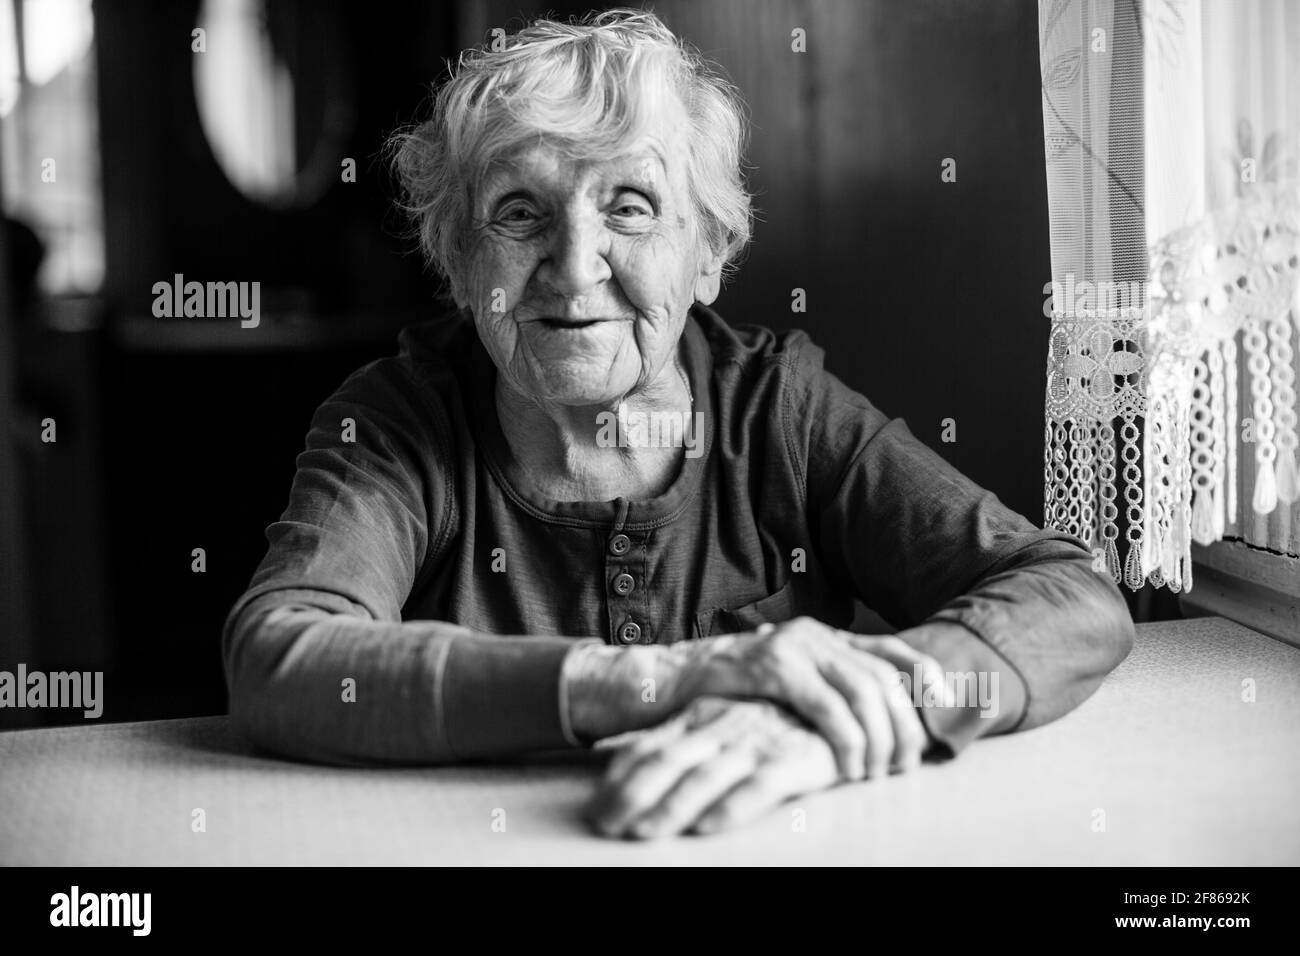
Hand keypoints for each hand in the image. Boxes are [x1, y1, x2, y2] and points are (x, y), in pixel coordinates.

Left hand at [587, 696, 839, 838]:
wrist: (837, 710)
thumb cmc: (766, 725)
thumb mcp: (711, 727)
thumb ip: (666, 741)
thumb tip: (607, 755)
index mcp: (698, 719)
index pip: (649, 748)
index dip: (618, 780)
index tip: (595, 809)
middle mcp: (721, 728)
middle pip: (669, 762)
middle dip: (633, 796)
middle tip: (608, 825)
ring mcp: (756, 742)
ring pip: (706, 776)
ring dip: (672, 806)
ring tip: (645, 832)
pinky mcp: (792, 760)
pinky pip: (759, 786)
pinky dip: (732, 806)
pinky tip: (708, 826)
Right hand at [696, 618, 951, 780]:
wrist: (671, 680)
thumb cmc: (729, 692)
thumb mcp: (783, 684)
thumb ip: (821, 689)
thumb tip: (869, 721)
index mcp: (822, 636)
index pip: (888, 649)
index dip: (923, 674)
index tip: (946, 702)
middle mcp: (814, 634)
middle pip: (882, 677)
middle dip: (902, 725)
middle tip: (904, 765)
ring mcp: (794, 647)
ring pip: (861, 691)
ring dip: (878, 738)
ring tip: (876, 772)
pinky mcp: (773, 667)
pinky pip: (826, 705)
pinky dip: (846, 739)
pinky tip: (849, 765)